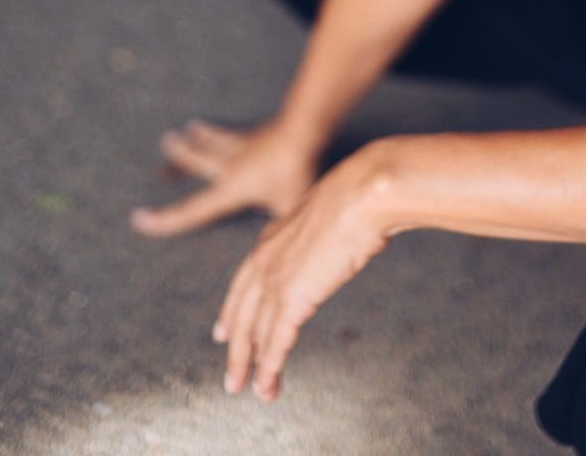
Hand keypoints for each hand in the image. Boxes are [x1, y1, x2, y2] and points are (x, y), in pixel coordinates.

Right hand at [129, 116, 319, 235]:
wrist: (305, 129)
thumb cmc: (295, 173)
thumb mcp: (286, 210)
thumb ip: (278, 230)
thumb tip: (277, 252)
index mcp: (230, 189)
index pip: (191, 211)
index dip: (165, 219)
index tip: (139, 219)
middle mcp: (231, 165)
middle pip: (199, 159)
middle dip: (181, 156)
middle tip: (166, 144)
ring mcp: (246, 144)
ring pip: (217, 140)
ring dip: (203, 135)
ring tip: (191, 127)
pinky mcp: (263, 130)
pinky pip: (244, 131)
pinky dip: (238, 128)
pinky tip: (244, 125)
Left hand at [214, 145, 390, 402]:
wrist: (363, 194)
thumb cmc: (359, 197)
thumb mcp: (329, 216)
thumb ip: (323, 233)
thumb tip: (342, 236)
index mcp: (272, 238)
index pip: (242, 282)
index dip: (231, 310)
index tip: (223, 333)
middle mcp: (265, 259)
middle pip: (241, 313)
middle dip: (235, 347)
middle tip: (232, 375)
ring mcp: (276, 279)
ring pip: (254, 333)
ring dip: (250, 366)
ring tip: (249, 392)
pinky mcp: (293, 298)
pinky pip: (275, 343)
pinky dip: (269, 368)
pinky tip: (268, 387)